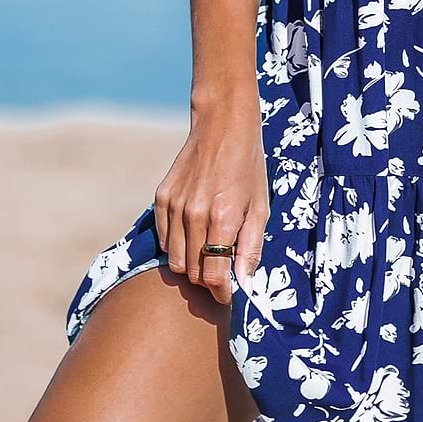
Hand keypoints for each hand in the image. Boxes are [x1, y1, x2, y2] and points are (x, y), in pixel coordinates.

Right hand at [153, 92, 268, 304]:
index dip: (222, 292)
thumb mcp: (260, 207)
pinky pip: (165, 239)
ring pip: (175, 261)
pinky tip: (195, 233)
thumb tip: (245, 284)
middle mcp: (194, 214)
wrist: (223, 127)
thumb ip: (251, 248)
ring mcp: (174, 206)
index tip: (229, 294)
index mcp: (223, 218)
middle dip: (208, 280)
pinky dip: (178, 246)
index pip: (213, 275)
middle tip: (222, 272)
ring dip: (192, 265)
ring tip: (209, 253)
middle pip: (193, 272)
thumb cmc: (248, 167)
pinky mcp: (161, 199)